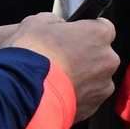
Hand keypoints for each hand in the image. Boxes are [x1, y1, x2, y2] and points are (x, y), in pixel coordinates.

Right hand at [1, 12, 118, 123]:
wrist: (21, 93)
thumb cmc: (30, 55)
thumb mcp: (36, 23)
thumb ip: (54, 21)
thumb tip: (57, 26)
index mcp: (98, 34)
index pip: (103, 27)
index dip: (86, 31)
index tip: (74, 35)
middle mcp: (107, 59)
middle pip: (101, 54)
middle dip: (85, 56)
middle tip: (61, 59)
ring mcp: (102, 85)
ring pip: (96, 78)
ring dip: (82, 77)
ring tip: (57, 79)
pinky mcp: (94, 107)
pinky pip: (88, 97)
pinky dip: (76, 95)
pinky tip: (57, 93)